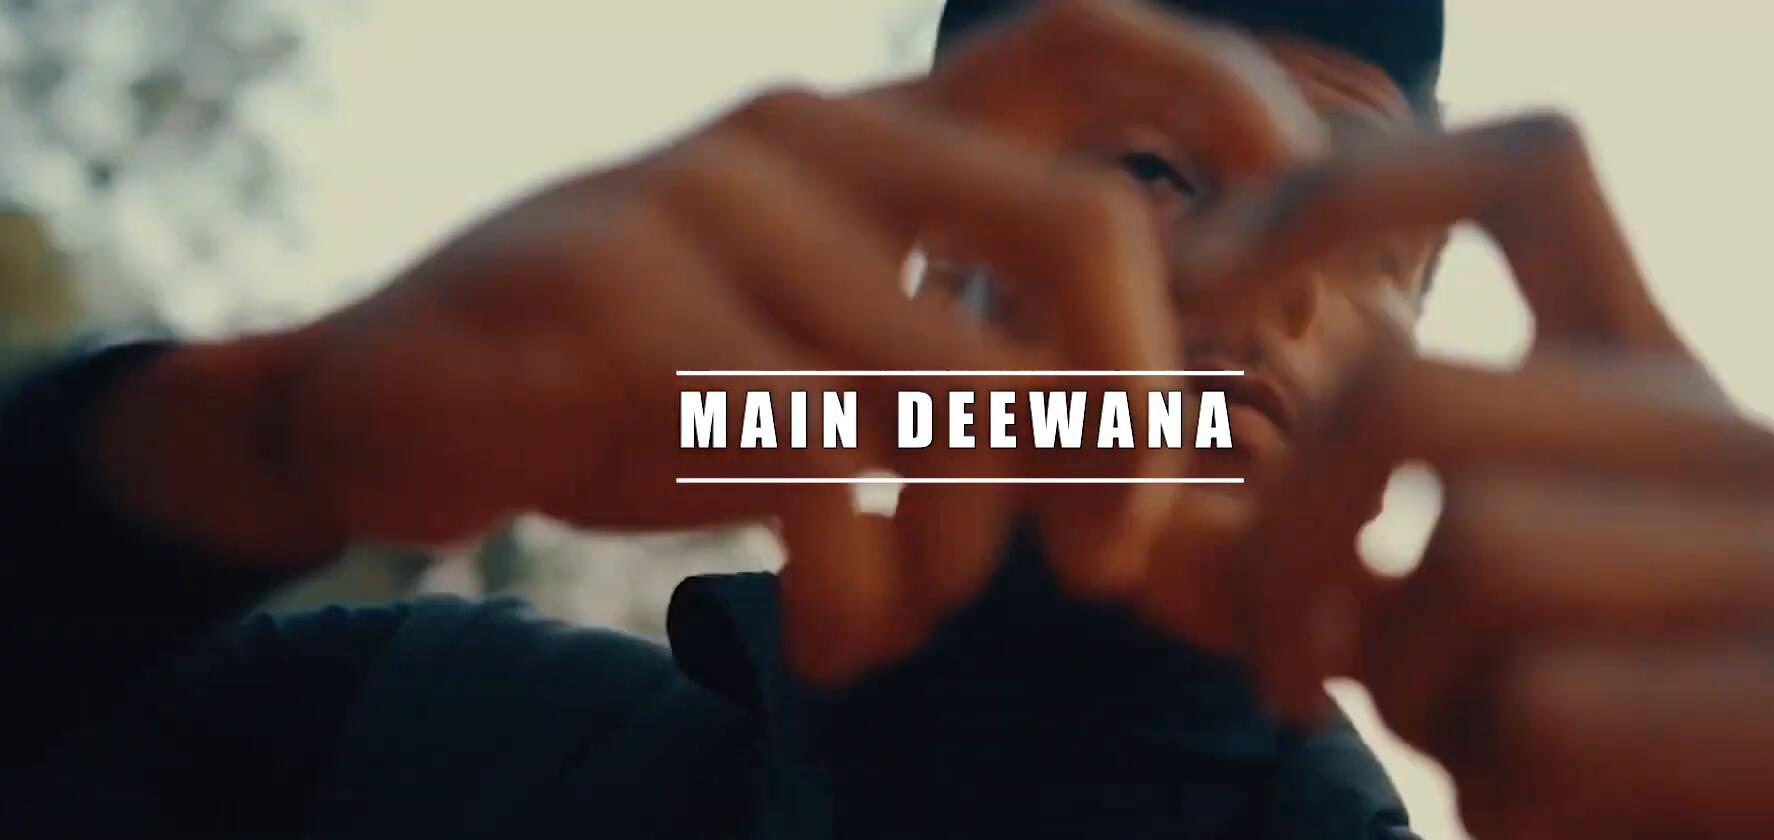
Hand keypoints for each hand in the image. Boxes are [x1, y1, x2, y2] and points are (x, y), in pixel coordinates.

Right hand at [241, 0, 1325, 682]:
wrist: (378, 398)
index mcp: (869, 131)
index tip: (1299, 214)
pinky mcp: (622, 308)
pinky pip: (824, 472)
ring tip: (914, 622)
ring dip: (969, 552)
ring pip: (955, 386)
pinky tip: (835, 642)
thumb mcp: (806, 344)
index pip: (1082, 42)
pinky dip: (865, 596)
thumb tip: (1142, 445)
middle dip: (1136, 417)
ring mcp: (710, 207)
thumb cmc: (636, 384)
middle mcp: (807, 136)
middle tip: (1105, 561)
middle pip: (1083, 230)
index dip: (1223, 94)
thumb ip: (951, 350)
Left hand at [1148, 114, 1773, 836]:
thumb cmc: (1609, 763)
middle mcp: (1736, 435)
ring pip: (1473, 556)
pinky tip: (1562, 827)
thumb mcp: (1444, 639)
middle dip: (1281, 550)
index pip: (1523, 173)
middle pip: (1406, 393)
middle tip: (1284, 679)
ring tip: (1487, 762)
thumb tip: (1121, 537)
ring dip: (1414, 700)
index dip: (1340, 192)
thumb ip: (1315, 571)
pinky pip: (1552, 717)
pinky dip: (1504, 803)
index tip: (1193, 282)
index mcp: (1650, 388)